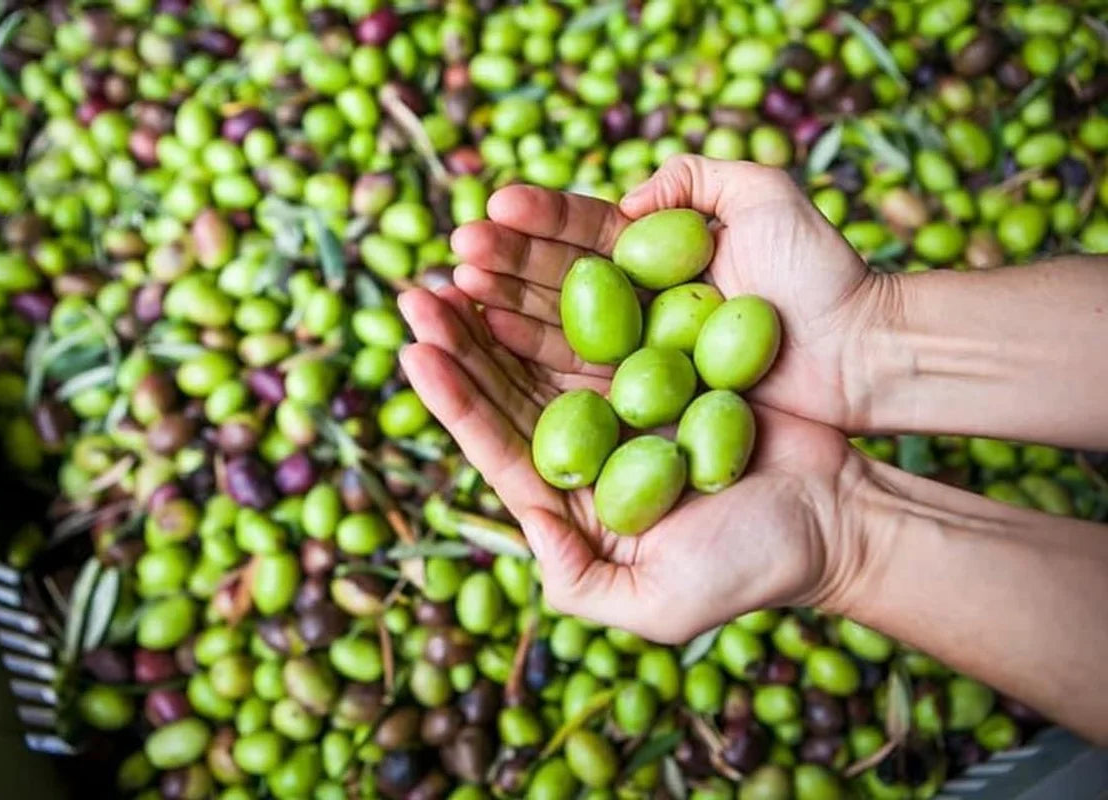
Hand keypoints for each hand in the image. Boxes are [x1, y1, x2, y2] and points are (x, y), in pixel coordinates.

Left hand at [398, 286, 859, 642]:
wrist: (837, 517)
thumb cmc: (755, 566)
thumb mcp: (660, 603)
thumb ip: (580, 582)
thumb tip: (521, 525)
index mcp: (574, 500)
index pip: (498, 444)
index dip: (455, 400)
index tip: (415, 352)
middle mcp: (590, 446)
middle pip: (510, 387)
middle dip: (460, 341)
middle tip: (416, 291)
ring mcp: (625, 400)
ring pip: (548, 347)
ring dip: (502, 304)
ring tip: (460, 257)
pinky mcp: (666, 363)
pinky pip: (608, 322)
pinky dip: (573, 291)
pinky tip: (538, 259)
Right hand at [448, 154, 889, 431]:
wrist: (862, 356)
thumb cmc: (821, 275)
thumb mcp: (764, 195)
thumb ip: (693, 177)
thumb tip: (623, 202)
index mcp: (658, 259)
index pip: (582, 235)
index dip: (535, 222)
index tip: (491, 210)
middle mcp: (638, 310)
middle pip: (554, 285)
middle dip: (499, 269)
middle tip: (453, 258)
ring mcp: (636, 361)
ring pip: (552, 334)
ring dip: (496, 316)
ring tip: (447, 300)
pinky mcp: (642, 407)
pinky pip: (576, 384)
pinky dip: (527, 364)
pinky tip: (486, 345)